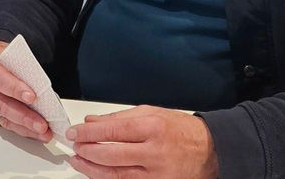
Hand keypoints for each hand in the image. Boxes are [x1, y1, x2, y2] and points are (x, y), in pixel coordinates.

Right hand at [0, 41, 51, 141]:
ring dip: (25, 127)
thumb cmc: (2, 58)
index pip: (0, 79)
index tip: (32, 97)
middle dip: (24, 116)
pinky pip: (5, 123)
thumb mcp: (10, 55)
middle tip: (41, 123)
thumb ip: (22, 69)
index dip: (15, 89)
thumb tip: (42, 87)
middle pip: (2, 104)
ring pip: (3, 118)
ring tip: (42, 131)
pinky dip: (21, 129)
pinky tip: (34, 132)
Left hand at [67, 105, 217, 177]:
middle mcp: (155, 152)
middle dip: (88, 152)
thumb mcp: (150, 112)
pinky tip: (98, 174)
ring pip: (117, 175)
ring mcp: (158, 174)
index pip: (112, 130)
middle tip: (74, 147)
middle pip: (112, 155)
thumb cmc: (179, 129)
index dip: (89, 133)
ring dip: (93, 169)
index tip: (75, 132)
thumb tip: (92, 121)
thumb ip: (118, 118)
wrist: (210, 151)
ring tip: (79, 162)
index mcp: (152, 127)